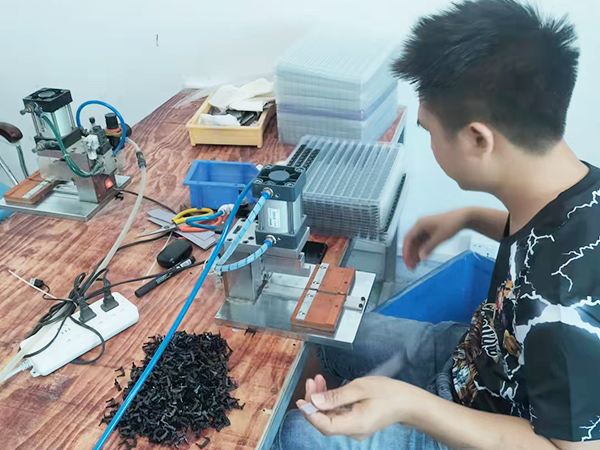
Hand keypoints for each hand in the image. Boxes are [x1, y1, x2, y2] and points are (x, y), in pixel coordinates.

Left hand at [297, 375, 418, 440]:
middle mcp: (353, 431)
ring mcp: (354, 428)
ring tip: (317, 380)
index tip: (300, 400)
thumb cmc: (388, 393)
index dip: (310, 414)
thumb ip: (336, 396)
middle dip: (314, 401)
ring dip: (321, 399)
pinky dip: (330, 402)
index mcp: (355, 424)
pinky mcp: (356, 422)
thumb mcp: (361, 388)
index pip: (325, 426)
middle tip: (311, 381)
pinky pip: (337, 414)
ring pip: (330, 417)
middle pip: (325, 421)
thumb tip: (314, 401)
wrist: (409, 402)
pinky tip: (326, 388)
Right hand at [403, 209, 469, 268]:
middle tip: (410, 265)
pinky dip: (421, 251)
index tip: (407, 260)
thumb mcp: (440, 237)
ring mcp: (425, 229)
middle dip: (410, 254)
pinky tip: (421, 258)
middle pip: (411, 242)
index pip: (408, 239)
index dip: (406, 251)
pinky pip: (423, 243)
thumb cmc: (453, 222)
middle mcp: (421, 226)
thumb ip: (429, 248)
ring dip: (415, 254)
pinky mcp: (430, 233)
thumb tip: (421, 257)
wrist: (463, 217)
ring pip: (417, 244)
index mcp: (420, 224)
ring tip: (415, 264)